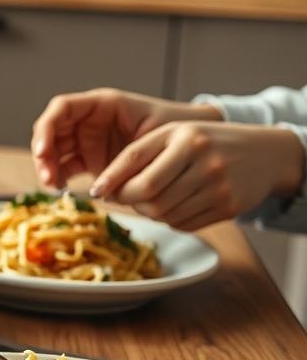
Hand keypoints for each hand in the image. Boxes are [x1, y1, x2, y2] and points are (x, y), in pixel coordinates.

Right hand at [31, 88, 223, 187]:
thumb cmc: (175, 131)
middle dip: (43, 153)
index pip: (61, 108)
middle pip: (50, 131)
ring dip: (47, 167)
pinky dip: (58, 177)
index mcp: (101, 104)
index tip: (43, 151)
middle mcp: (88, 119)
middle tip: (47, 177)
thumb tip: (110, 171)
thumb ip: (129, 148)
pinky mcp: (89, 159)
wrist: (188, 147)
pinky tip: (62, 189)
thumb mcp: (154, 132)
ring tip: (53, 186)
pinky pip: (64, 166)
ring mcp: (86, 139)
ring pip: (53, 150)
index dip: (46, 128)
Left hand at [91, 122, 305, 230]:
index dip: (113, 185)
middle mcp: (206, 163)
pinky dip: (170, 218)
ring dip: (148, 211)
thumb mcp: (172, 136)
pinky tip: (175, 203)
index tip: (96, 192)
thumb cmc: (205, 142)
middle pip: (149, 199)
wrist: (263, 153)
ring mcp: (219, 188)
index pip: (139, 172)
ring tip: (151, 197)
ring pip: (163, 215)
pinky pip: (182, 224)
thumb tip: (101, 188)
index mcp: (187, 140)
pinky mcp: (228, 208)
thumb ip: (136, 155)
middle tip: (127, 194)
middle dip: (130, 200)